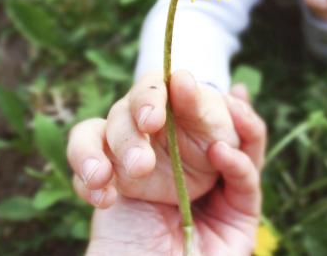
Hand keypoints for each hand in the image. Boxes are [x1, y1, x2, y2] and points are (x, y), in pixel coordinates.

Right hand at [67, 70, 242, 205]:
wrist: (209, 202)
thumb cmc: (224, 158)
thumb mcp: (236, 140)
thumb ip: (227, 114)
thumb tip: (185, 79)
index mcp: (175, 100)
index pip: (155, 87)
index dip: (150, 98)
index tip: (154, 120)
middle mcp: (142, 117)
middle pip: (123, 112)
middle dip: (129, 136)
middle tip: (142, 164)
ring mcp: (120, 143)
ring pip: (90, 135)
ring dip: (93, 155)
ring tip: (103, 178)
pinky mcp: (105, 172)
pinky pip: (82, 170)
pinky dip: (86, 183)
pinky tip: (105, 198)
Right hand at [84, 85, 266, 255]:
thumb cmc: (209, 253)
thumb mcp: (240, 213)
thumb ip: (243, 174)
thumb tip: (223, 143)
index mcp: (206, 138)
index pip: (198, 98)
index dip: (192, 89)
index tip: (186, 87)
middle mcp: (168, 139)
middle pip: (150, 91)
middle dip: (148, 98)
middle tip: (152, 121)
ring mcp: (132, 155)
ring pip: (114, 117)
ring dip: (123, 138)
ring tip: (138, 171)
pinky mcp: (102, 177)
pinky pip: (83, 149)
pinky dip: (86, 162)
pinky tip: (105, 196)